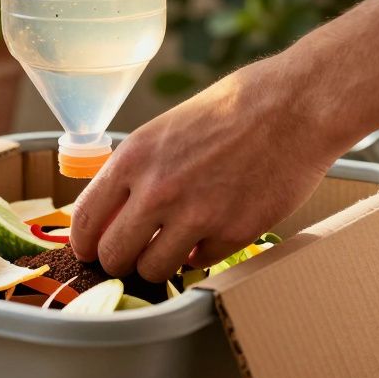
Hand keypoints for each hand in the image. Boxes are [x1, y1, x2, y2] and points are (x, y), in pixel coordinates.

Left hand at [70, 62, 345, 282]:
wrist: (294, 106)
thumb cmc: (233, 108)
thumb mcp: (165, 130)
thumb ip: (137, 171)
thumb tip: (113, 212)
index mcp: (134, 158)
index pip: (85, 222)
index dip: (85, 244)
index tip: (93, 249)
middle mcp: (158, 190)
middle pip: (114, 257)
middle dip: (120, 261)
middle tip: (134, 253)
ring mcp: (196, 215)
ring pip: (154, 270)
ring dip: (160, 264)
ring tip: (173, 246)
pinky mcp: (233, 233)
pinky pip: (200, 264)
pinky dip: (201, 255)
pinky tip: (210, 233)